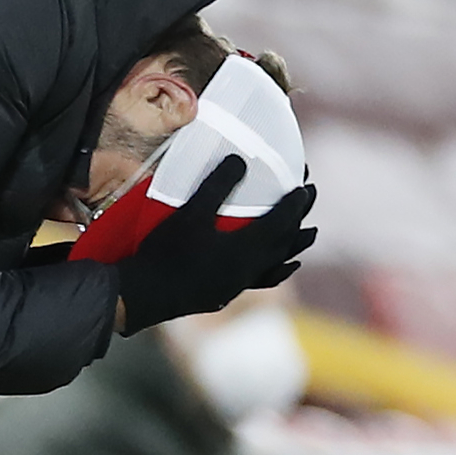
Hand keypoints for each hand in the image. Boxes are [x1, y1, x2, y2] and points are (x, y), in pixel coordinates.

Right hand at [113, 159, 316, 335]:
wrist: (145, 294)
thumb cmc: (167, 251)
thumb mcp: (191, 212)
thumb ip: (217, 186)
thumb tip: (240, 160)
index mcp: (246, 248)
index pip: (281, 221)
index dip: (295, 203)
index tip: (304, 186)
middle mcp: (249, 268)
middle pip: (285, 241)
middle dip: (300, 218)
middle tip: (309, 197)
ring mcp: (239, 283)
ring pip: (278, 263)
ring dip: (295, 246)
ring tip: (310, 235)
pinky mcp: (226, 293)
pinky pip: (262, 280)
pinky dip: (277, 271)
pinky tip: (280, 269)